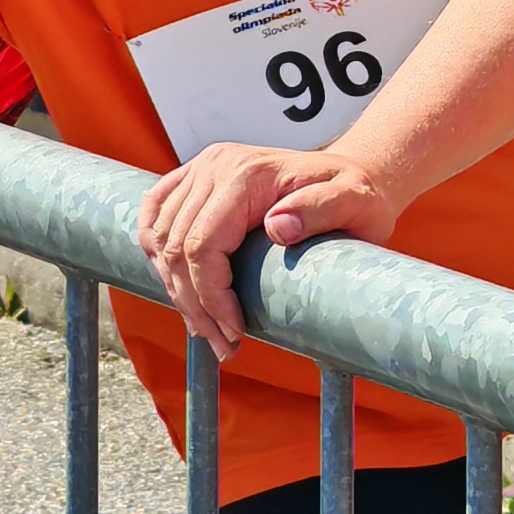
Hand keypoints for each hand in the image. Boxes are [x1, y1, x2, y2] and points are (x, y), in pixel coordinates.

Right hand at [134, 143, 405, 354]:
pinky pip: (155, 214)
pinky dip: (156, 253)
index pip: (201, 244)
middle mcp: (215, 166)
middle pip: (176, 247)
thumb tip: (276, 227)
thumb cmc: (357, 195)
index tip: (235, 332)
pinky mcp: (194, 177)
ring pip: (160, 239)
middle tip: (225, 346)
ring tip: (207, 329)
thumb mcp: (354, 202)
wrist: (353, 173)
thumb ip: (319, 210)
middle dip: (195, 305)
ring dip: (175, 290)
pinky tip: (175, 286)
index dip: (210, 296)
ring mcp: (201, 169)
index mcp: (245, 174)